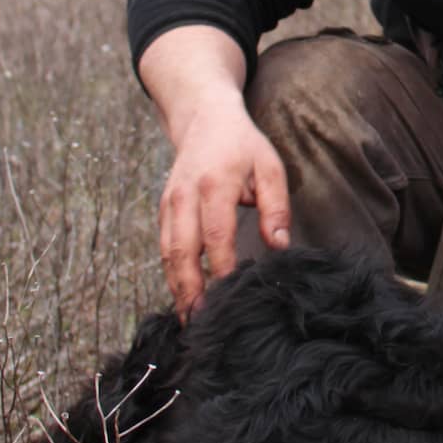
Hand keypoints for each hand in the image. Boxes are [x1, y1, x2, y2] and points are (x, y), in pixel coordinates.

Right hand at [157, 100, 290, 316]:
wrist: (203, 118)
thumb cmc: (242, 146)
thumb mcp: (270, 167)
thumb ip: (276, 207)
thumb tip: (279, 246)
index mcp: (214, 185)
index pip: (216, 236)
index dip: (222, 269)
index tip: (233, 296)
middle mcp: (184, 197)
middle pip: (181, 252)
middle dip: (190, 291)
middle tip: (202, 323)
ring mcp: (168, 205)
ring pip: (167, 254)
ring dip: (177, 289)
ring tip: (190, 321)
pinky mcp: (162, 211)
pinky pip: (163, 248)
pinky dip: (171, 275)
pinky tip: (184, 298)